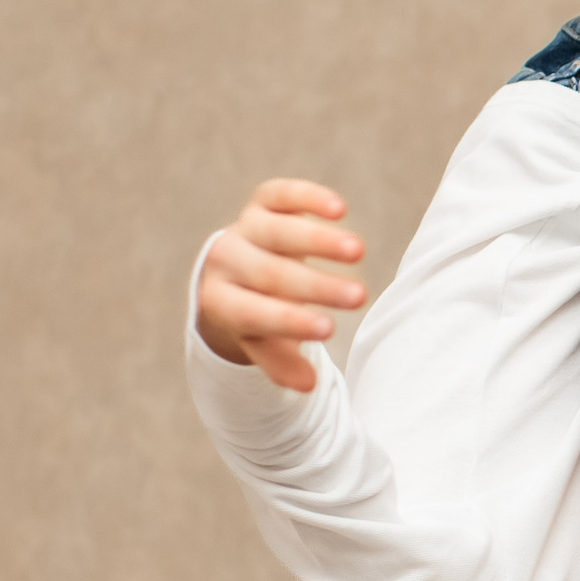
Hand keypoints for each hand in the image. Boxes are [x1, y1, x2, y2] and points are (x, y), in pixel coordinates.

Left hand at [196, 179, 367, 391]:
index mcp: (220, 302)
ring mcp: (244, 228)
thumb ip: (281, 361)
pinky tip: (341, 209)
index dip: (290, 322)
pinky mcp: (262, 204)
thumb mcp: (262, 342)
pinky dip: (308, 197)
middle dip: (316, 285)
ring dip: (319, 240)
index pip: (252, 313)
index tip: (330, 330)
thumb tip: (308, 386)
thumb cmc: (258, 315)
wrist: (232, 273)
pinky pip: (280, 194)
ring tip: (359, 252)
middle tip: (359, 297)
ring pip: (277, 230)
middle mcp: (226, 261)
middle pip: (270, 272)